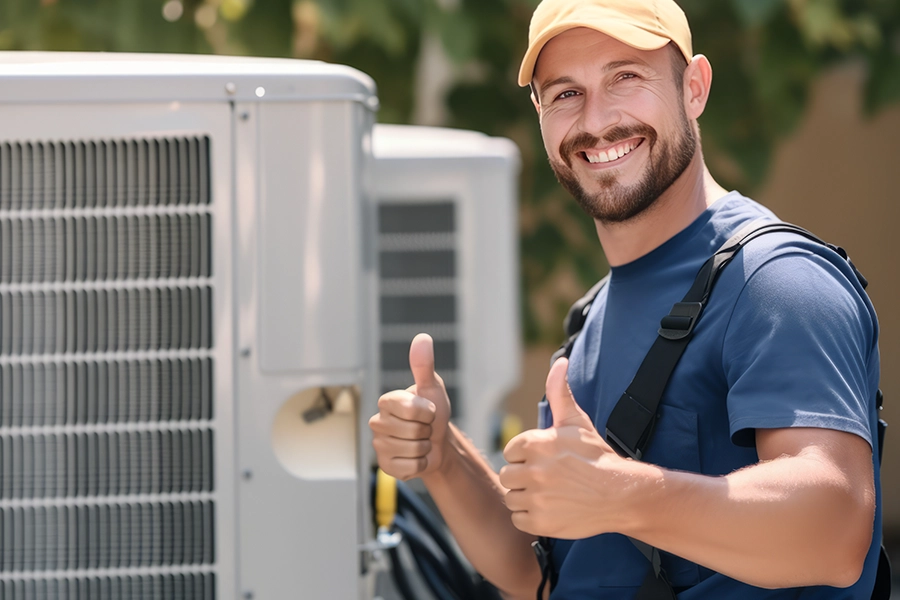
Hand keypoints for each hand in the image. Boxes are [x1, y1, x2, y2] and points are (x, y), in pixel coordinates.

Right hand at [369, 333, 451, 480]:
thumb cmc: (434, 411)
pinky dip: (421, 464)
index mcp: (386, 401)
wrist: (439, 442)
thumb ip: (424, 365)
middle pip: (413, 431)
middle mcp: (377, 422)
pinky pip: (410, 468)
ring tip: (421, 441)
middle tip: (425, 428)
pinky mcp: (386, 466)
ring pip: (413, 450)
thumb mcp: (432, 388)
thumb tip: (422, 338)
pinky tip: (417, 457)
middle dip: (427, 431)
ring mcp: (379, 445)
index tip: (428, 410)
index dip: (427, 412)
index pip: (411, 409)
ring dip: (425, 448)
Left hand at [499, 357, 628, 538]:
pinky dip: (531, 517)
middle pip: (507, 476)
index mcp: (534, 444)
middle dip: (523, 478)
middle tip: (547, 479)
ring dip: (526, 498)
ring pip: (511, 498)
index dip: (526, 457)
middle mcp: (533, 471)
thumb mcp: (576, 421)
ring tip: (550, 494)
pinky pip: (519, 519)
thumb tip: (560, 362)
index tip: (546, 460)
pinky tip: (551, 509)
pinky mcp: (540, 522)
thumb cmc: (597, 456)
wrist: (622, 493)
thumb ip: (560, 392)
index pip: (510, 452)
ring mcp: (536, 498)